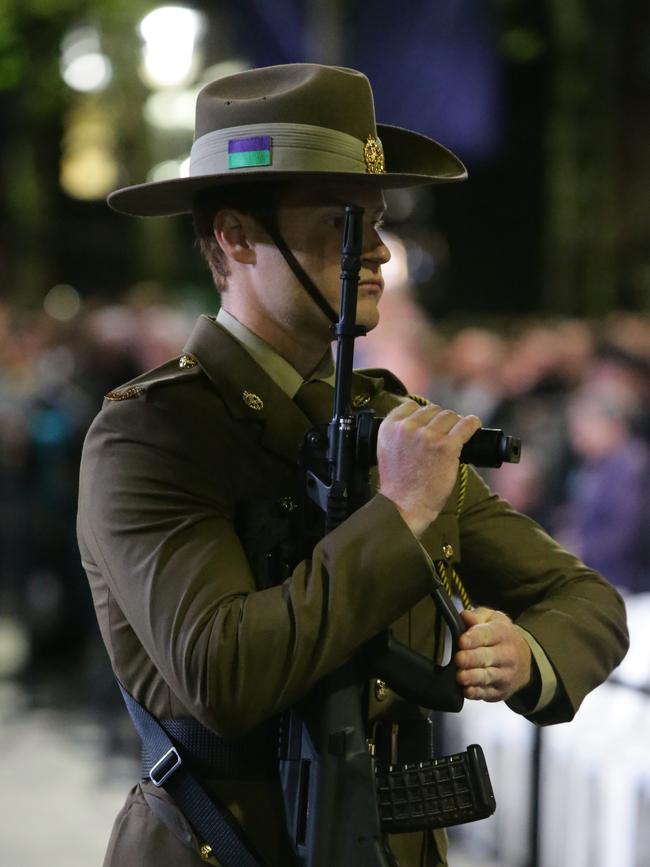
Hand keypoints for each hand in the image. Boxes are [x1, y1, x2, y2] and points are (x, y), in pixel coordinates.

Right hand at [377, 400, 480, 536]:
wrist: (403, 506)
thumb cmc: (398, 485)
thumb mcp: (386, 450)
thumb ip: (398, 433)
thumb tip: (421, 422)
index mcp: (389, 427)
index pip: (410, 406)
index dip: (423, 415)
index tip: (429, 424)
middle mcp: (407, 427)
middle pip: (432, 410)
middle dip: (439, 421)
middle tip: (443, 435)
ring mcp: (427, 436)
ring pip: (449, 416)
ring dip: (454, 424)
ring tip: (456, 435)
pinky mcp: (446, 446)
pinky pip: (466, 425)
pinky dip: (472, 424)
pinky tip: (474, 425)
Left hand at [454, 607, 531, 701]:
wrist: (525, 660)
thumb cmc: (501, 636)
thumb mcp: (493, 619)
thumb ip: (477, 616)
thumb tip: (465, 616)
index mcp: (502, 633)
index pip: (487, 634)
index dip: (474, 638)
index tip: (462, 641)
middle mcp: (506, 655)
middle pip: (487, 657)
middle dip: (472, 658)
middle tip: (459, 659)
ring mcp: (504, 675)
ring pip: (488, 676)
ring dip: (473, 677)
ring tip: (460, 676)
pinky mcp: (499, 691)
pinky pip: (487, 693)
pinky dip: (477, 693)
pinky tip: (467, 691)